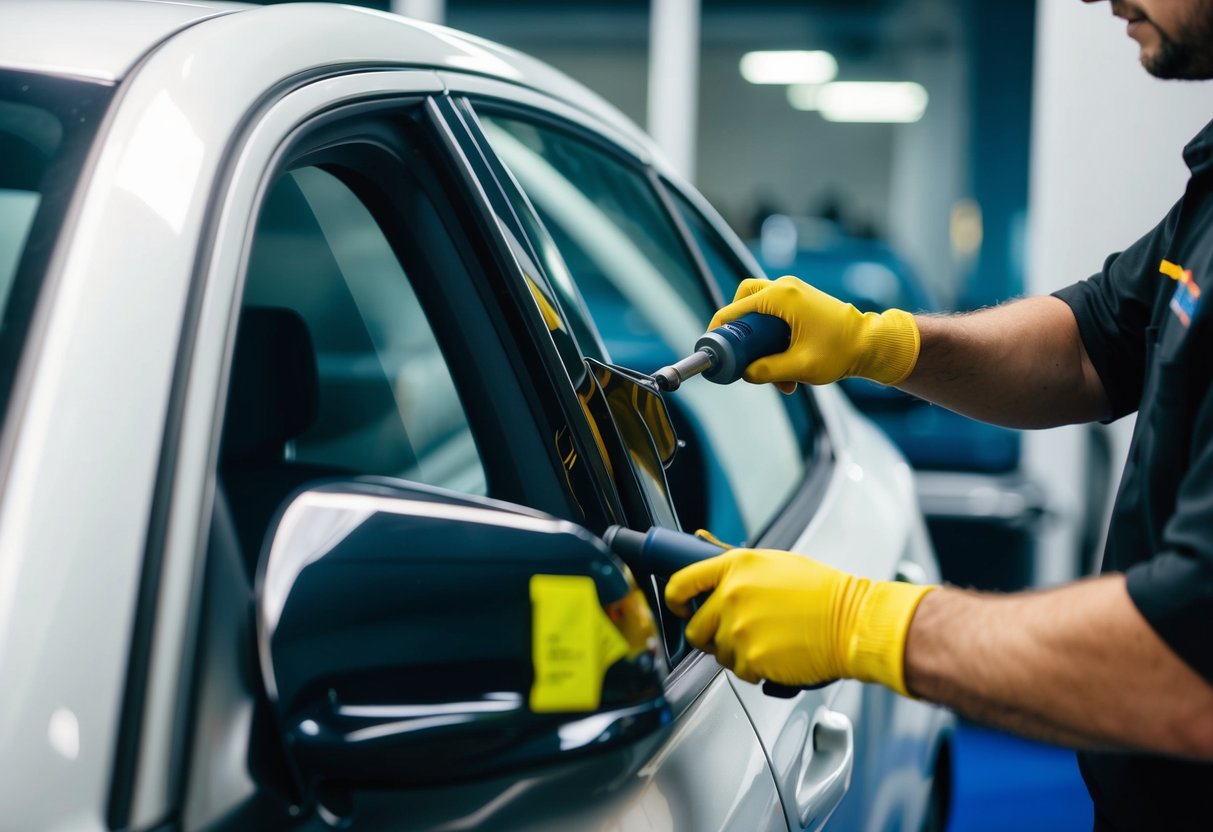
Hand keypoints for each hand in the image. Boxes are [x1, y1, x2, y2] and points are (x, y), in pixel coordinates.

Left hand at [665, 548, 934, 696]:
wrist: (851, 621)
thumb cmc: (823, 592)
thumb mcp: (775, 564)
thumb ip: (739, 571)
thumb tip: (714, 577)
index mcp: (735, 567)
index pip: (681, 582)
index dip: (676, 600)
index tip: (681, 608)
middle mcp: (731, 596)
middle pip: (694, 627)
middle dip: (707, 634)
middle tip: (729, 634)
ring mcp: (738, 629)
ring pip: (717, 652)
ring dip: (735, 652)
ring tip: (766, 640)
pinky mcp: (750, 658)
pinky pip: (738, 670)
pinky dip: (753, 668)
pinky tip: (775, 653)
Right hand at [708, 276, 919, 391]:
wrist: (871, 344)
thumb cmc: (840, 352)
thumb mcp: (799, 367)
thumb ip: (767, 371)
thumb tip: (745, 374)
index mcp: (782, 297)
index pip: (736, 308)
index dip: (720, 329)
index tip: (713, 346)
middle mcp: (786, 289)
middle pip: (744, 300)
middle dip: (738, 329)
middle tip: (736, 351)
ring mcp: (794, 293)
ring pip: (759, 310)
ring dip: (759, 340)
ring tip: (772, 373)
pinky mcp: (801, 303)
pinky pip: (775, 316)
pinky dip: (773, 339)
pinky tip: (785, 369)